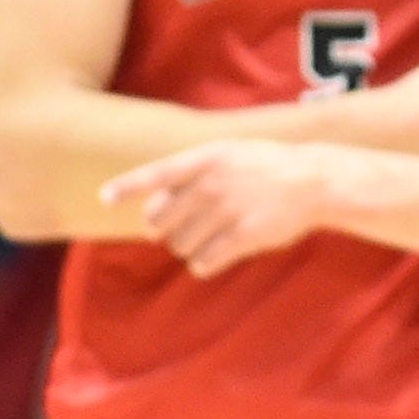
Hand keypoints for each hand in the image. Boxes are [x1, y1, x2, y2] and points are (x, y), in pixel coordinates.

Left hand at [104, 141, 339, 276]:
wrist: (314, 181)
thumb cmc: (266, 166)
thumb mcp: (227, 153)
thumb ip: (190, 173)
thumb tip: (151, 209)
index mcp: (205, 159)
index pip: (156, 174)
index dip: (127, 186)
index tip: (105, 197)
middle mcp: (212, 184)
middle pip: (161, 222)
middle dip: (166, 230)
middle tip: (184, 228)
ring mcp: (227, 211)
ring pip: (180, 245)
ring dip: (188, 247)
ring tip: (209, 238)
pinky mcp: (243, 237)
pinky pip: (204, 262)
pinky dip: (202, 264)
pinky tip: (213, 257)